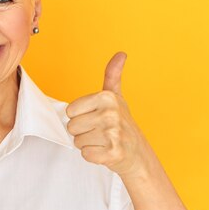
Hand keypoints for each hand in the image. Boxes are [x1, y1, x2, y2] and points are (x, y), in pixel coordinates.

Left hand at [65, 52, 154, 178]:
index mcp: (107, 97)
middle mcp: (110, 113)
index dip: (80, 117)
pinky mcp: (113, 153)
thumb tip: (121, 54)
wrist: (138, 152)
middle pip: (72, 126)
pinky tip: (105, 151)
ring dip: (88, 144)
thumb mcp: (116, 97)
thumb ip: (113, 75)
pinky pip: (85, 154)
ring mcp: (113, 134)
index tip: (95, 118)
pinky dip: (93, 156)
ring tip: (102, 141)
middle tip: (99, 132)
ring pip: (77, 141)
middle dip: (82, 132)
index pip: (70, 111)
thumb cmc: (122, 123)